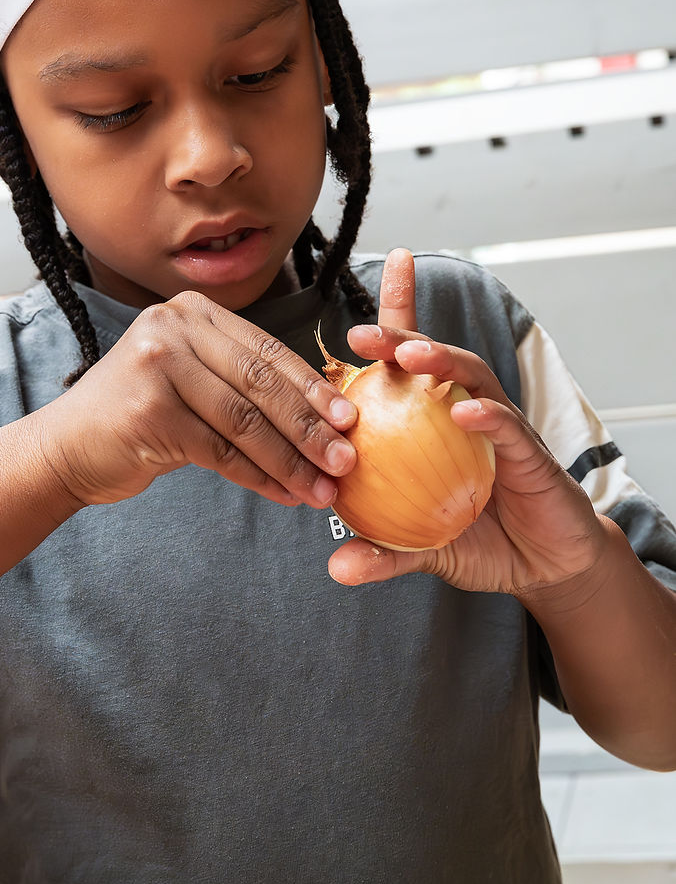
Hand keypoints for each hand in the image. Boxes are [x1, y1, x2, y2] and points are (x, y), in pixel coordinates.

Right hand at [42, 290, 357, 508]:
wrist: (66, 449)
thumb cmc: (139, 416)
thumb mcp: (190, 380)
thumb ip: (241, 381)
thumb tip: (324, 413)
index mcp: (192, 312)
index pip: (268, 351)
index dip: (314, 388)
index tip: (351, 420)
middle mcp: (173, 328)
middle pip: (260, 384)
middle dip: (310, 426)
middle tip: (347, 459)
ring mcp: (157, 367)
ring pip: (245, 421)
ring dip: (291, 460)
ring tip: (323, 489)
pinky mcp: (149, 412)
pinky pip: (221, 451)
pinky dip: (259, 476)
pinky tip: (285, 494)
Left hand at [327, 249, 609, 597]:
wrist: (547, 568)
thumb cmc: (482, 543)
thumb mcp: (423, 552)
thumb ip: (383, 553)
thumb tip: (337, 567)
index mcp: (431, 426)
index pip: (403, 371)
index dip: (384, 332)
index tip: (347, 315)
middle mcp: (463, 413)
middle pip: (428, 360)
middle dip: (396, 336)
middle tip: (360, 335)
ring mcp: (499, 427)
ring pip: (470, 376)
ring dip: (439, 360)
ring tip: (407, 355)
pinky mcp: (530, 450)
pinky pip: (507, 425)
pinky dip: (486, 415)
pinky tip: (465, 412)